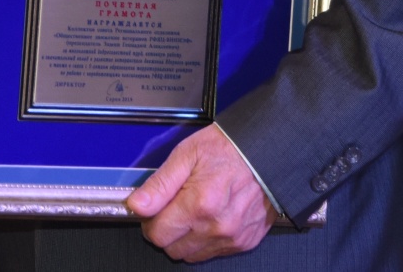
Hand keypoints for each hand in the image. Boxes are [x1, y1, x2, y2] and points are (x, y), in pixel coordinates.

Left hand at [124, 124, 275, 262]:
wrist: (265, 151)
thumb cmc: (227, 149)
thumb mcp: (186, 155)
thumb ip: (159, 184)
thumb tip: (137, 205)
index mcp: (199, 204)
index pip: (158, 234)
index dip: (149, 221)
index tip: (152, 210)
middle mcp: (217, 226)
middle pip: (173, 249)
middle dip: (166, 231)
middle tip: (172, 207)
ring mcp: (233, 237)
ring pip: (192, 255)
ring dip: (186, 238)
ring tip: (192, 210)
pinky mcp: (245, 241)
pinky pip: (214, 252)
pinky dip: (206, 240)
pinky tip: (210, 217)